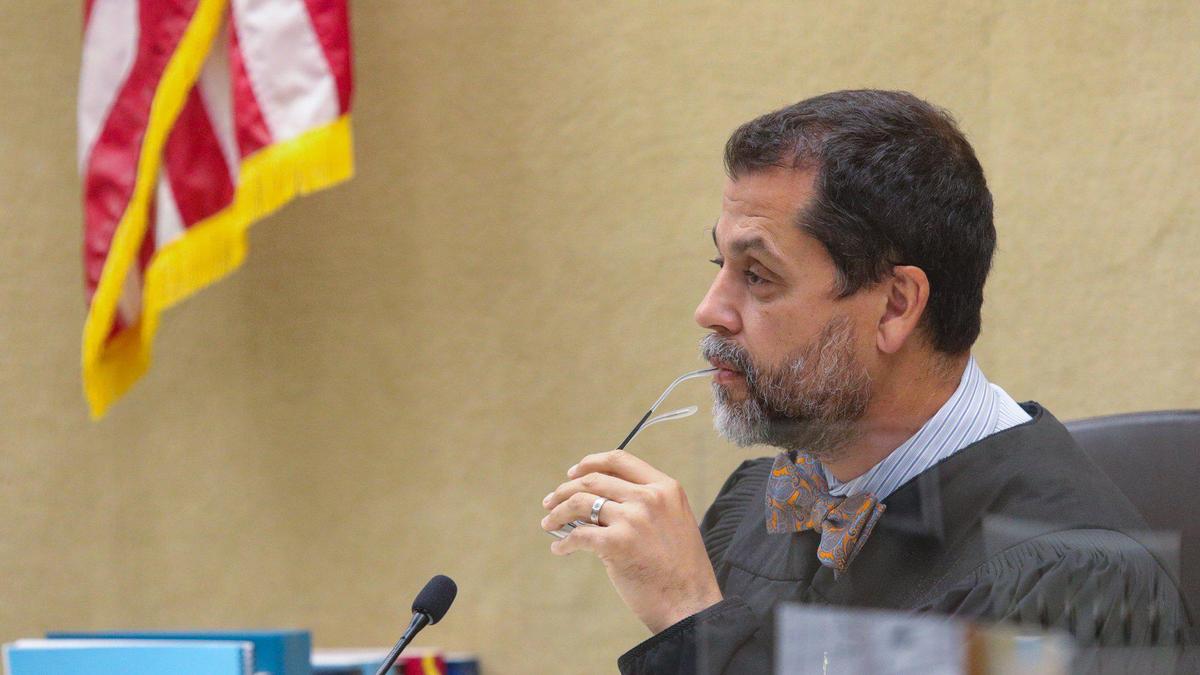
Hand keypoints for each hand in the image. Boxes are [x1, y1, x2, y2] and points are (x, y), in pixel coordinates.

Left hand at [541, 449, 722, 633]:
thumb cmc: (679, 568)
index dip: (590, 463)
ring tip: (549, 523)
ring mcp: (633, 519)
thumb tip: (599, 498)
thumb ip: (646, 503)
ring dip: (558, 512)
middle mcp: (649, 498)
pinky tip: (559, 549)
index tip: (573, 473)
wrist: (690, 603)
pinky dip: (563, 542)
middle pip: (594, 480)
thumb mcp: (674, 520)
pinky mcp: (617, 544)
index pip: (619, 460)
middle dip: (565, 489)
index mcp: (665, 487)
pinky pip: (578, 536)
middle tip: (551, 501)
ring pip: (580, 503)